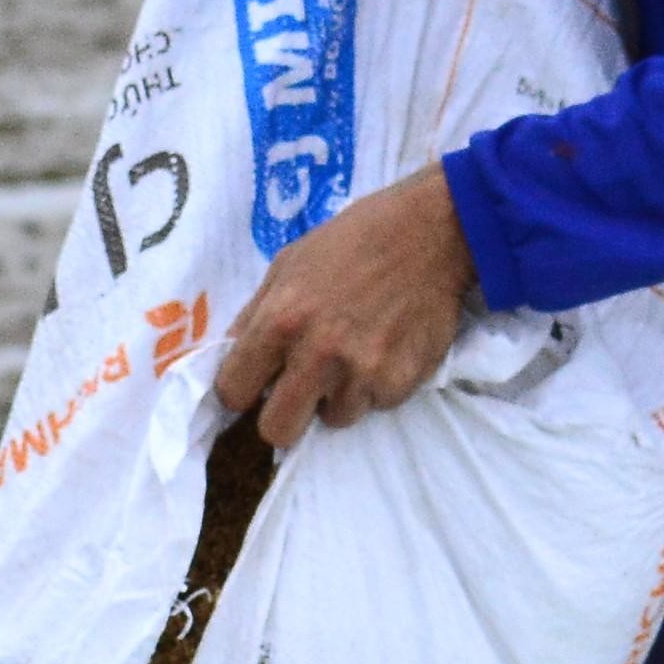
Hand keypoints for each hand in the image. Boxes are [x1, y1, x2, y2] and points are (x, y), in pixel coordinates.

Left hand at [208, 171, 482, 449]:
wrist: (431, 233)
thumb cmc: (354, 240)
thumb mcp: (289, 262)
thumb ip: (256, 314)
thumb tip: (232, 355)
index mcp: (281, 320)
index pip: (233, 390)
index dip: (241, 390)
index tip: (254, 385)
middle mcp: (318, 354)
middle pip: (277, 430)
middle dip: (283, 416)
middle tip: (299, 393)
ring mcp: (361, 373)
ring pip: (333, 419)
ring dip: (337, 395)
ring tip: (355, 353)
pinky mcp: (399, 383)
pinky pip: (375, 404)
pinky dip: (376, 385)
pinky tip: (385, 346)